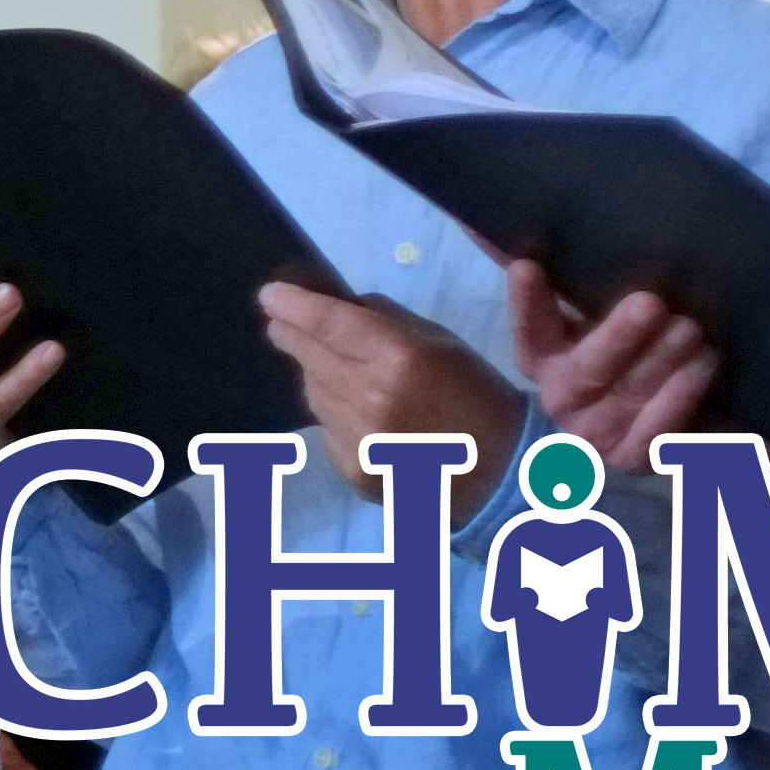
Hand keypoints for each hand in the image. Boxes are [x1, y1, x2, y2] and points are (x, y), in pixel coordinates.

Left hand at [257, 284, 520, 520]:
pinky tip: (356, 411)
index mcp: (400, 359)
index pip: (330, 324)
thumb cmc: (475, 397)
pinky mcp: (351, 470)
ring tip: (335, 368)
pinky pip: (325, 427)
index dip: (295, 307)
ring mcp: (358, 439)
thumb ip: (387, 322)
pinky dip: (332, 412)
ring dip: (316, 374)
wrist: (500, 474)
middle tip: (279, 321)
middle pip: (311, 356)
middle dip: (291, 334)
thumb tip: (341, 306)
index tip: (270, 295)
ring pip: (313, 392)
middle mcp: (371, 398)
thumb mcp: (442, 345)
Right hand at [503, 261, 717, 473]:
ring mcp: (600, 434)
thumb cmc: (636, 344)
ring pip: (627, 398)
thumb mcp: (598, 304)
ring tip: (691, 329)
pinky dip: (679, 400)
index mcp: (545, 358)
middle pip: (585, 369)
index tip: (529, 266)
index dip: (527, 302)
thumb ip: (559, 265)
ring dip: (659, 363)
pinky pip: (658, 433)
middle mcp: (565, 398)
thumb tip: (484, 214)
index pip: (528, 329)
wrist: (688, 409)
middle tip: (651, 303)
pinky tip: (702, 367)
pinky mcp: (639, 458)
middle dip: (617, 336)